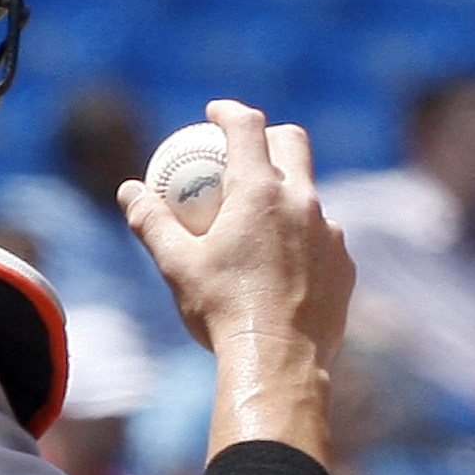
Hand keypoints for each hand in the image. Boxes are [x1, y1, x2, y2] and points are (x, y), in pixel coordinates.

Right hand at [117, 100, 350, 361]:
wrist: (278, 362)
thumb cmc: (220, 310)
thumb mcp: (176, 265)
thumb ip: (151, 221)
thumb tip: (129, 190)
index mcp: (260, 191)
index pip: (247, 126)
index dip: (229, 112)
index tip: (214, 114)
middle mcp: (303, 202)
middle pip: (294, 143)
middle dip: (271, 135)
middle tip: (248, 150)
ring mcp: (330, 233)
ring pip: (310, 196)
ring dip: (289, 193)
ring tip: (264, 217)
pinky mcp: (345, 265)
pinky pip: (324, 238)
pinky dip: (303, 238)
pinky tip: (285, 262)